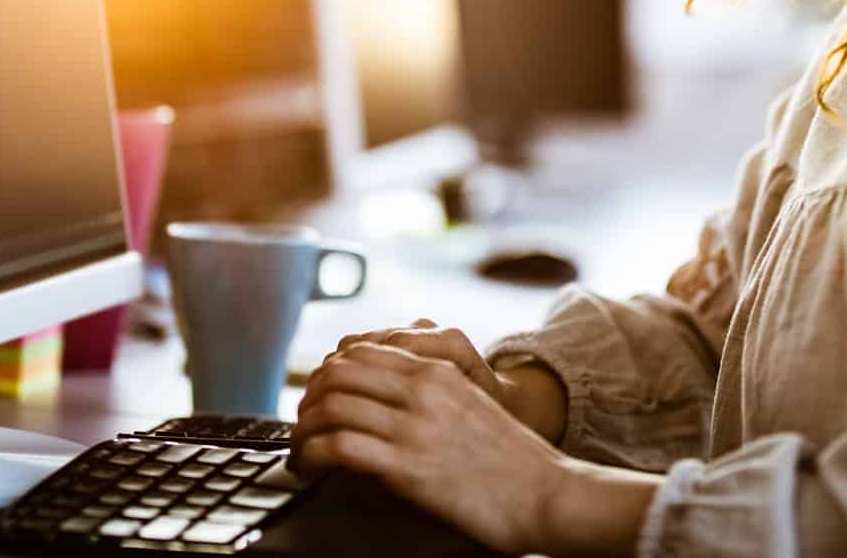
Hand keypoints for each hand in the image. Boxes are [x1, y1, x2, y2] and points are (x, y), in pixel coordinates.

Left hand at [292, 341, 572, 554]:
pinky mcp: (408, 466)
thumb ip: (433, 393)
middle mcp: (423, 390)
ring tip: (299, 451)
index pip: (361, 352)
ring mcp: (415, 426)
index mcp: (439, 372)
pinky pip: (340, 446)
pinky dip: (312, 454)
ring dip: (302, 429)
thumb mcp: (473, 405)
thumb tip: (389, 400)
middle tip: (302, 425)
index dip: (327, 373)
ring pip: (331, 406)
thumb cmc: (514, 462)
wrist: (547, 494)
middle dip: (308, 398)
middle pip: (338, 373)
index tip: (318, 397)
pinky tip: (310, 468)